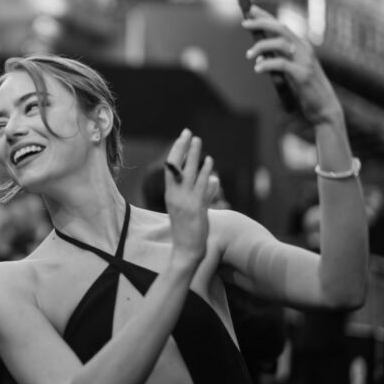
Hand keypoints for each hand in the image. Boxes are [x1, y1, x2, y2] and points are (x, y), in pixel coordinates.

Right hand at [164, 129, 215, 265]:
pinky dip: (204, 172)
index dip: (176, 152)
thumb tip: (213, 181)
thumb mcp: (193, 210)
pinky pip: (199, 186)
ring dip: (193, 155)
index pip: (170, 168)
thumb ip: (203, 194)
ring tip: (197, 140)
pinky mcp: (195, 208)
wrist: (186, 251)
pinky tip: (209, 161)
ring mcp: (184, 201)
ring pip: (188, 173)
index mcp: (170, 195)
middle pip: (175, 166)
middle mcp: (174, 196)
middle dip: (181, 147)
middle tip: (187, 132)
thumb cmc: (189, 232)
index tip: (181, 138)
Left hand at [242, 5, 342, 124]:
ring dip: (261, 46)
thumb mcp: (290, 70)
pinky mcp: (302, 74)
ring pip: (280, 43)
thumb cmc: (305, 89)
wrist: (323, 107)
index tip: (249, 10)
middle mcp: (304, 49)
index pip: (281, 25)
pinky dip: (267, 64)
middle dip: (261, 23)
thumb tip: (259, 53)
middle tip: (244, 24)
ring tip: (249, 55)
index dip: (265, 16)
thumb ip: (278, 59)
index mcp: (301, 46)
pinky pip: (281, 64)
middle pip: (280, 28)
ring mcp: (305, 60)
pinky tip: (258, 68)